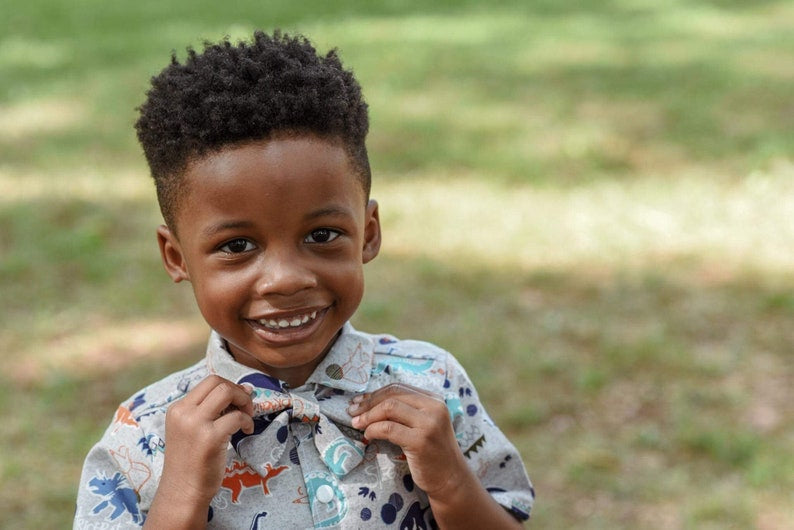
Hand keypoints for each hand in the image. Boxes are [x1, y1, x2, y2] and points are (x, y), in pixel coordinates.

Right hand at [156, 375, 253, 506]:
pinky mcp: (210, 438)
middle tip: (245, 407)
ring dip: (244, 401)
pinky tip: (247, 431)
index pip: (208, 382)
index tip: (239, 400)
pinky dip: (247, 421)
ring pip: (226, 392)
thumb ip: (213, 410)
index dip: (230, 387)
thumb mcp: (193, 430)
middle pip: (218, 382)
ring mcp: (195, 424)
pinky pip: (237, 417)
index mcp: (177, 409)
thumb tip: (246, 388)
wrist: (182, 493)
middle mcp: (183, 413)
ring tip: (247, 417)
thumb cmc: (191, 463)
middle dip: (238, 391)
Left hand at [347, 383, 466, 497]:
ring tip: (357, 424)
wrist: (451, 479)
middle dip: (368, 403)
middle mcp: (434, 408)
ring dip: (368, 415)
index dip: (375, 393)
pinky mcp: (421, 441)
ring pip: (389, 408)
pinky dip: (373, 429)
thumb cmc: (432, 452)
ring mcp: (429, 424)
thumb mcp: (424, 424)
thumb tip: (369, 402)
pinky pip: (388, 429)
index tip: (358, 402)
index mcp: (434, 400)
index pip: (398, 388)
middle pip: (392, 395)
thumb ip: (406, 411)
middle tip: (351, 412)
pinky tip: (368, 435)